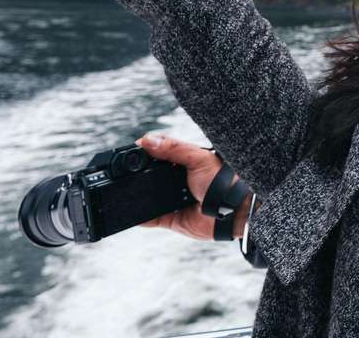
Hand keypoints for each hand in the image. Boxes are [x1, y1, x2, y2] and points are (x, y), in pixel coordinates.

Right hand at [135, 134, 249, 240]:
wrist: (234, 210)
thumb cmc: (223, 180)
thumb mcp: (198, 158)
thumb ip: (174, 148)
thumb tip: (147, 140)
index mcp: (183, 162)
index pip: (157, 154)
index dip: (144, 152)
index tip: (131, 149)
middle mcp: (175, 180)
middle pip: (148, 176)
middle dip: (137, 175)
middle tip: (124, 173)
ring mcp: (171, 199)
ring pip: (146, 196)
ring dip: (137, 194)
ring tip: (124, 190)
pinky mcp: (170, 218)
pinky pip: (149, 218)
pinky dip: (140, 216)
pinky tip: (130, 211)